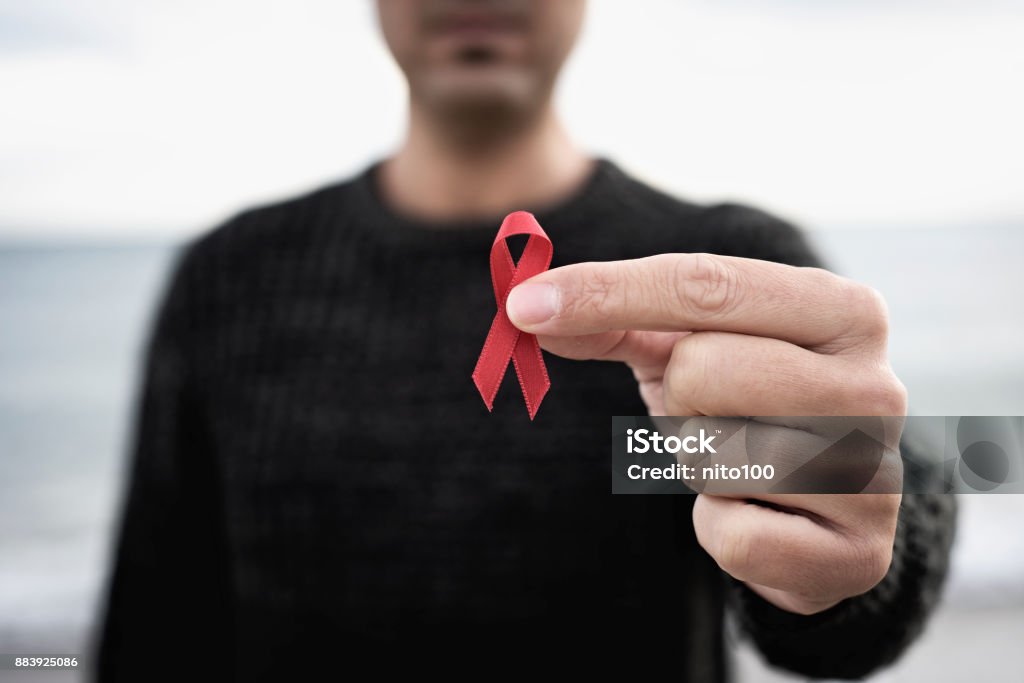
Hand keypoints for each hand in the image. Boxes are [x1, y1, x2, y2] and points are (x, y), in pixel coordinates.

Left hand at [506, 252, 904, 614]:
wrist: (824, 504)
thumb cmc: (752, 404)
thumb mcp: (689, 346)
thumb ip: (616, 319)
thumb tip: (529, 310)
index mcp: (843, 310)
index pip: (706, 284)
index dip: (606, 291)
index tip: (524, 305)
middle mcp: (875, 384)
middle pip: (701, 369)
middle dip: (680, 397)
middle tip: (713, 411)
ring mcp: (876, 472)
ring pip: (711, 454)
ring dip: (700, 462)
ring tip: (742, 461)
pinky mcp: (857, 553)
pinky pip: (728, 534)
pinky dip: (718, 527)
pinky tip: (756, 515)